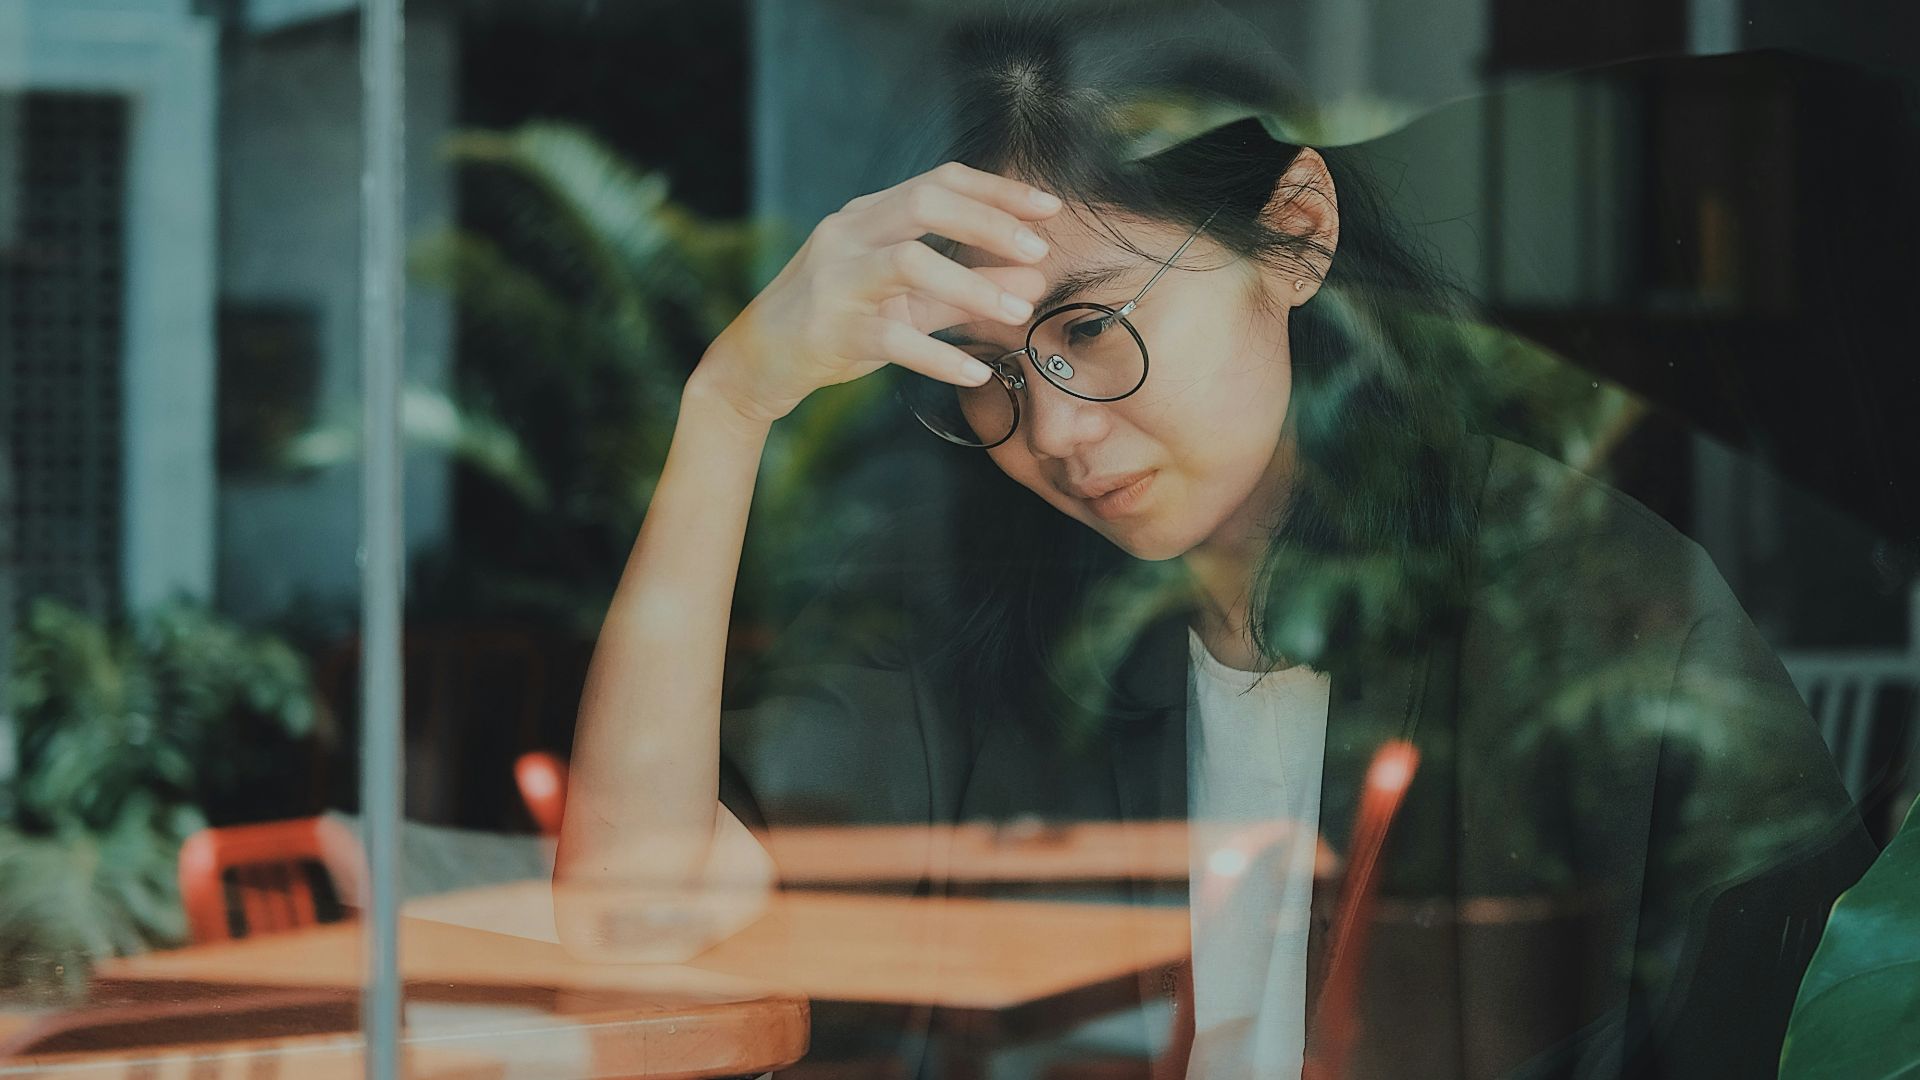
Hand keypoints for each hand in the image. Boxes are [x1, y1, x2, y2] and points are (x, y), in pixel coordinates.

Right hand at [693, 161, 1061, 424]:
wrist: (756, 362)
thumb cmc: (837, 322)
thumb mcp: (903, 300)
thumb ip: (964, 289)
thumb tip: (1033, 282)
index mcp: (868, 215)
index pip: (940, 181)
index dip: (998, 190)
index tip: (1050, 207)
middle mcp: (849, 234)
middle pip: (926, 204)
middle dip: (990, 223)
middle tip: (1039, 251)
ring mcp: (837, 279)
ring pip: (910, 263)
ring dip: (972, 286)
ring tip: (1019, 313)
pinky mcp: (830, 330)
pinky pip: (893, 338)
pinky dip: (940, 356)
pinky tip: (976, 372)